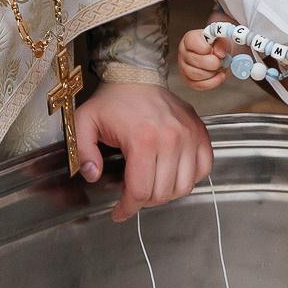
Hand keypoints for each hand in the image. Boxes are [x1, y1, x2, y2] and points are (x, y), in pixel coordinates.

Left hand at [73, 82, 212, 222]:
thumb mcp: (84, 122)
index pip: (140, 191)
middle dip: (144, 201)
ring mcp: (189, 135)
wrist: (136, 75)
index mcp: (142, 139)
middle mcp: (171, 138)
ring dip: (166, 193)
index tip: (119, 212)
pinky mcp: (200, 132)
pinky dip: (190, 177)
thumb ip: (83, 152)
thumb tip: (93, 175)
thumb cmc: (111, 101)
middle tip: (132, 193)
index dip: (127, 209)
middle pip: (163, 193)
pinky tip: (172, 173)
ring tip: (151, 182)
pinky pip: (204, 168)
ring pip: (185, 186)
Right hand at [177, 27, 229, 89]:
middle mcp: (184, 52)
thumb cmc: (221, 47)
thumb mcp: (224, 41)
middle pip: (193, 60)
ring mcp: (184, 67)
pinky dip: (213, 82)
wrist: (225, 58)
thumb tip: (219, 53)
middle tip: (221, 61)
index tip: (214, 49)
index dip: (206, 47)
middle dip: (212, 62)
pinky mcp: (189, 80)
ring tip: (220, 67)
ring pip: (195, 74)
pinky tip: (220, 76)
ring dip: (212, 73)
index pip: (192, 42)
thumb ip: (222, 44)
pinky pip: (198, 85)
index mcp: (190, 38)